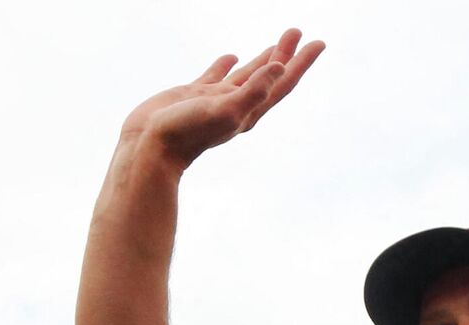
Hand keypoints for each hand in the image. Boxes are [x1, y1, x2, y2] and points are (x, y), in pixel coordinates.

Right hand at [119, 28, 326, 167]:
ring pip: (246, 74)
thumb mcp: (226, 110)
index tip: (319, 42)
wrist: (149, 148)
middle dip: (285, 53)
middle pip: (269, 74)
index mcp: (250, 109)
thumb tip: (281, 67)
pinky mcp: (194, 94)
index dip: (301, 62)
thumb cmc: (187, 133)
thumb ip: (253, 90)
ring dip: (262, 59)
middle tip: (296, 31)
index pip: (282, 81)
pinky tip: (231, 56)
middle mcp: (237, 104)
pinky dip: (226, 65)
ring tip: (275, 44)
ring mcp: (215, 99)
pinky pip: (216, 75)